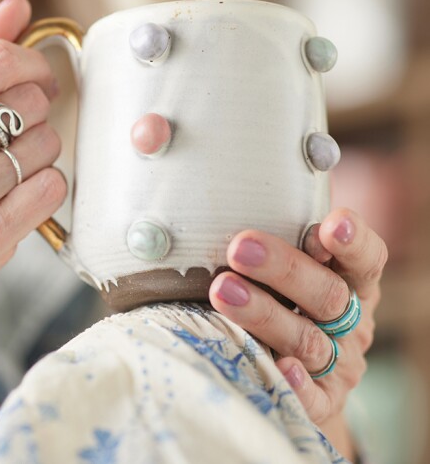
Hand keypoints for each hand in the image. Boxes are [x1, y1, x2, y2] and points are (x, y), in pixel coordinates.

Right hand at [0, 0, 65, 452]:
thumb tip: (16, 7)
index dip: (31, 62)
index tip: (36, 76)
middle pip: (30, 103)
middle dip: (31, 112)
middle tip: (10, 132)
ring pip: (47, 145)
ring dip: (37, 151)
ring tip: (6, 166)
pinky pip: (51, 188)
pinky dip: (44, 186)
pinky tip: (17, 192)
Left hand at [208, 208, 385, 454]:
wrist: (293, 377)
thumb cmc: (283, 301)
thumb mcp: (292, 268)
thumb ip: (283, 230)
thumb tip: (250, 184)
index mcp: (353, 284)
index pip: (366, 260)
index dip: (352, 242)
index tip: (329, 225)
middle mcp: (352, 324)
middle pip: (328, 295)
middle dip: (283, 269)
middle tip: (239, 247)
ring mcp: (339, 366)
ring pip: (308, 340)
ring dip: (265, 315)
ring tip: (222, 291)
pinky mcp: (321, 403)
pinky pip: (311, 399)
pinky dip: (295, 383)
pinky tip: (277, 366)